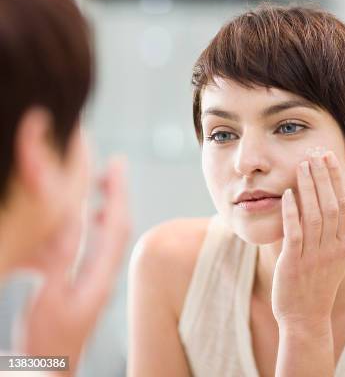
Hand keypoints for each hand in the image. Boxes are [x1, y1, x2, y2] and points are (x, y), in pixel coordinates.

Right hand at [14, 157, 130, 373]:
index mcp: (99, 274)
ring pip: (112, 234)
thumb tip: (73, 223)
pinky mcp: (92, 283)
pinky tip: (91, 220)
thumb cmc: (48, 340)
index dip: (116, 192)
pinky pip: (102, 246)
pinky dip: (99, 225)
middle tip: (113, 168)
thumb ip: (61, 260)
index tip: (117, 165)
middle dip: (117, 193)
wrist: (52, 367)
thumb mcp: (50, 297)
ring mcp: (100, 278)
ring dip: (109, 207)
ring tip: (104, 187)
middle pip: (119, 225)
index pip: (114, 224)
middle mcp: (105, 273)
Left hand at [271, 147, 344, 329]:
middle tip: (317, 153)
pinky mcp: (295, 263)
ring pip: (314, 215)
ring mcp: (314, 255)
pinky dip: (292, 212)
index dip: (336, 179)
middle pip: (330, 205)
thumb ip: (336, 227)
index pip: (342, 205)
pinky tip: (288, 195)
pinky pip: (295, 233)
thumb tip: (343, 195)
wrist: (306, 319)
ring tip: (303, 165)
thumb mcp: (333, 256)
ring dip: (309, 188)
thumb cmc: (317, 285)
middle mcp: (331, 248)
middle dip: (324, 177)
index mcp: (342, 244)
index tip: (331, 158)